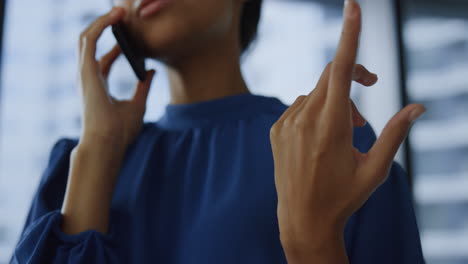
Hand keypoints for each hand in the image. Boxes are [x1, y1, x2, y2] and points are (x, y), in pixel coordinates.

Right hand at [78, 7, 155, 150]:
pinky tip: (114, 17)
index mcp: (99, 85)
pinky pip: (89, 40)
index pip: (105, 59)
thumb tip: (151, 70)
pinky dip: (100, 25)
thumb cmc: (121, 131)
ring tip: (119, 10)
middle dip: (105, 26)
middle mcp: (89, 77)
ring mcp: (85, 73)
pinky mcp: (85, 70)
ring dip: (102, 21)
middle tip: (122, 14)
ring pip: (87, 37)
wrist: (109, 143)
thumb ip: (143, 87)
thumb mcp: (138, 104)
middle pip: (93, 44)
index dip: (116, 44)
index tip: (129, 34)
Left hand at [270, 0, 424, 261]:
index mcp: (331, 128)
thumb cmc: (344, 197)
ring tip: (344, 134)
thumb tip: (419, 106)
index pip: (340, 70)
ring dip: (334, 103)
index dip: (349, 36)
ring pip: (315, 92)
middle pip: (330, 76)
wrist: (302, 219)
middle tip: (366, 110)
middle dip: (352, 80)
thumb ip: (395, 133)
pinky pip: (299, 106)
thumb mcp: (376, 169)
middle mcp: (304, 120)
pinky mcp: (275, 130)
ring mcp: (285, 124)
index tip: (352, 6)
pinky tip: (319, 139)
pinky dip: (314, 111)